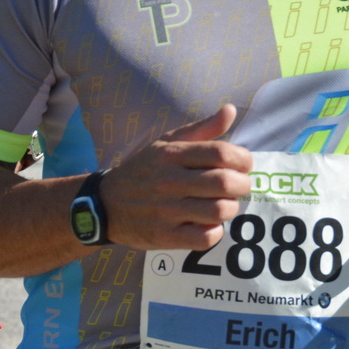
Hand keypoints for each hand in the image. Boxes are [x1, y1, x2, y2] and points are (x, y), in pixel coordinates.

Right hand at [98, 104, 251, 250]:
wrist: (106, 204)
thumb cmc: (144, 171)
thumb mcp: (166, 143)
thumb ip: (202, 129)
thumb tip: (231, 110)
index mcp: (172, 155)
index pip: (221, 153)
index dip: (242, 159)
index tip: (242, 165)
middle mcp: (169, 181)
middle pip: (224, 183)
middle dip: (242, 185)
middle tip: (238, 187)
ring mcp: (167, 210)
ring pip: (219, 211)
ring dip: (230, 208)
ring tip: (223, 204)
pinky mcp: (165, 236)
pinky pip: (205, 238)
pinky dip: (214, 232)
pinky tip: (208, 223)